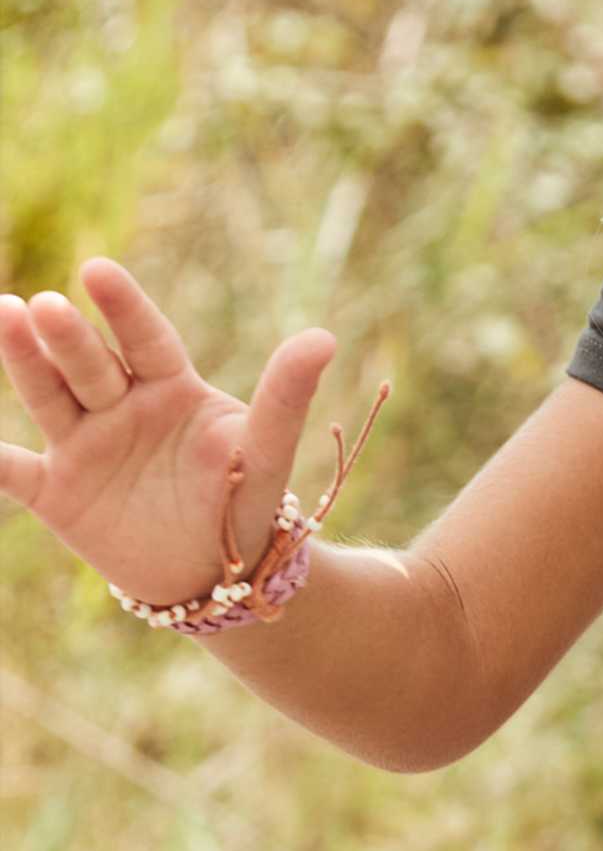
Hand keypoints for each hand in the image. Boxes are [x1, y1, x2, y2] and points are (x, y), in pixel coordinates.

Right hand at [0, 262, 338, 613]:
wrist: (219, 578)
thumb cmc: (246, 505)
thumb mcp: (265, 454)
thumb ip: (285, 399)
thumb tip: (324, 337)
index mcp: (171, 388)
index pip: (145, 340)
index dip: (123, 308)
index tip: (98, 272)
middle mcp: (121, 407)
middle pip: (91, 365)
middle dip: (69, 337)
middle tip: (43, 306)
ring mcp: (85, 447)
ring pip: (50, 397)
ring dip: (26, 362)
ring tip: (4, 317)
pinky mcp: (57, 493)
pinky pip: (14, 472)